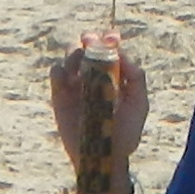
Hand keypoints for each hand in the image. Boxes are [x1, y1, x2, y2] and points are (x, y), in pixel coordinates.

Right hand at [47, 40, 152, 177]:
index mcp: (114, 73)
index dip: (109, 39)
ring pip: (69, 55)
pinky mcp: (60, 95)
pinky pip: (55, 74)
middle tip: (91, 43)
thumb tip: (124, 55)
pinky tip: (70, 79)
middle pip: (86, 46)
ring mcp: (75, 83)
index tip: (112, 38)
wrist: (105, 156)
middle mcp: (94, 74)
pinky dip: (60, 70)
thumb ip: (136, 79)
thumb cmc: (126, 131)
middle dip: (89, 40)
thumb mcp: (138, 105)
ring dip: (74, 54)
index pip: (109, 47)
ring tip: (82, 68)